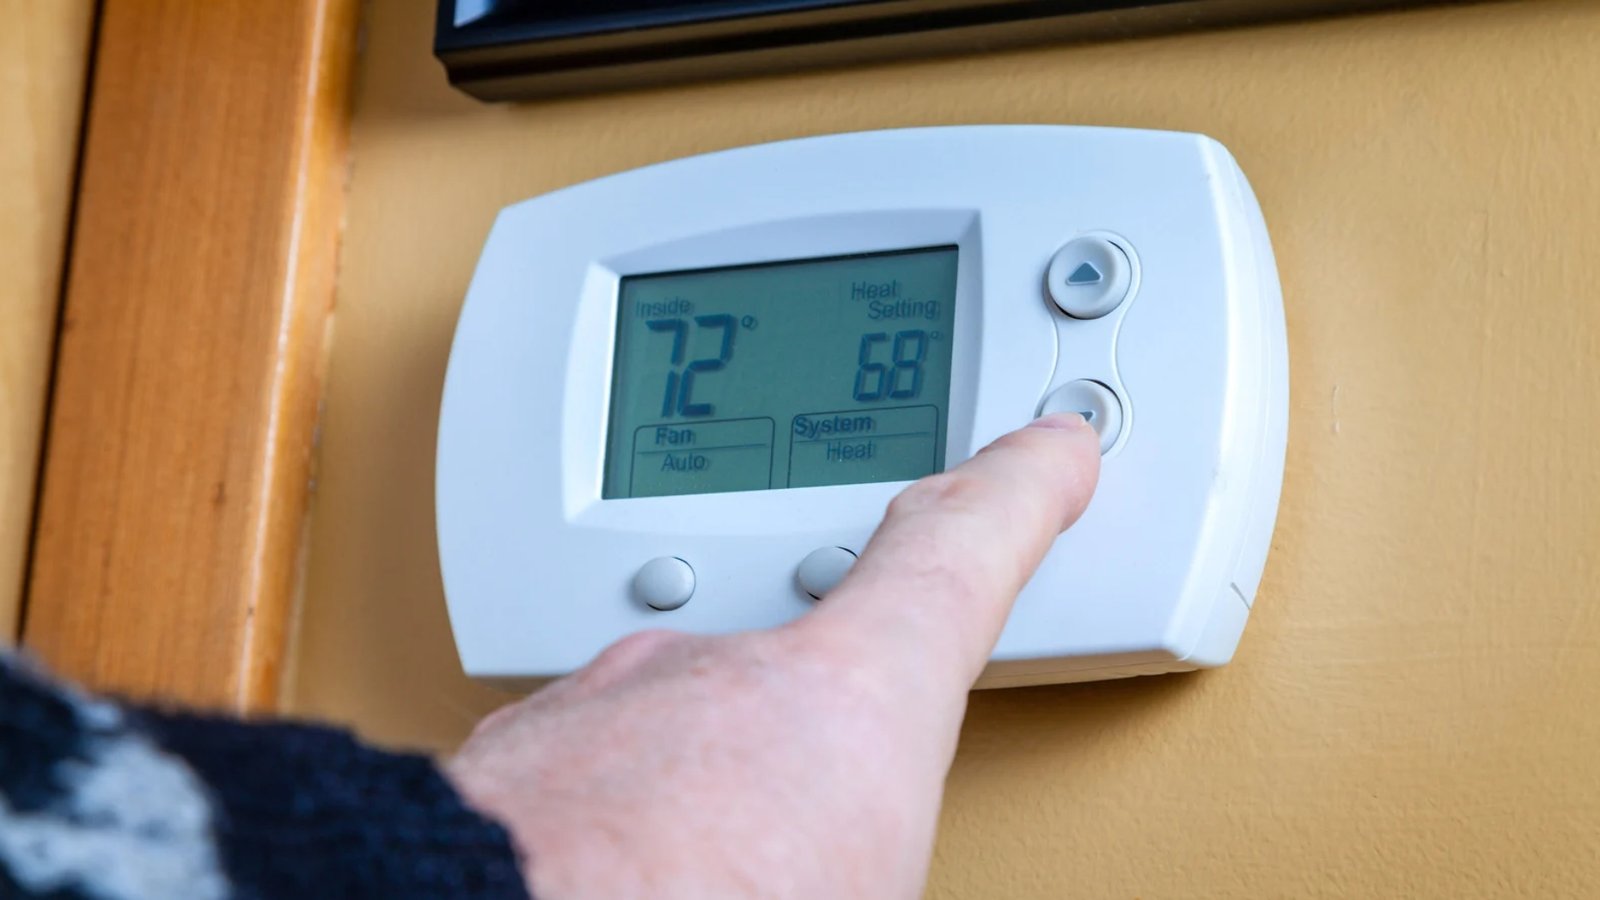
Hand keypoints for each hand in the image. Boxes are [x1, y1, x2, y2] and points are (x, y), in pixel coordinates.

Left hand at [447, 414, 1100, 898]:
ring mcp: (604, 705)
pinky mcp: (508, 752)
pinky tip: (605, 880)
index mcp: (839, 714)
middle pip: (808, 682)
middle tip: (799, 858)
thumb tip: (876, 865)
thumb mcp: (865, 892)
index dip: (1014, 493)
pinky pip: (592, 772)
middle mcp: (714, 677)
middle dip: (814, 762)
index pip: (956, 556)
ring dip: (701, 809)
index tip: (1048, 449)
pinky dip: (609, 822)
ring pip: (690, 736)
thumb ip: (879, 854)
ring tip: (689, 885)